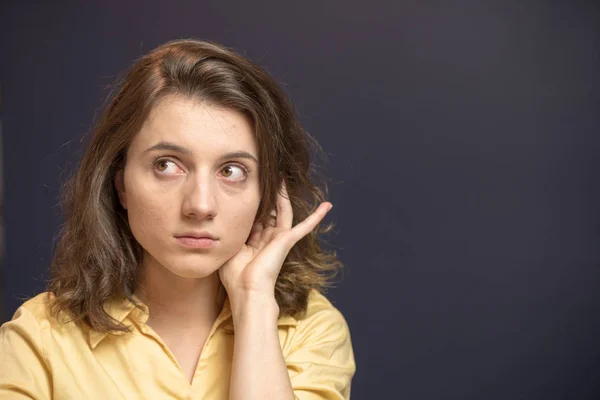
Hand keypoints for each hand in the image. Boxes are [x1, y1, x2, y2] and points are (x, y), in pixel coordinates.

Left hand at [218, 181, 331, 303]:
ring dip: (284, 195)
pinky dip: (316, 216)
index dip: (254, 204)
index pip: (255, 218)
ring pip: (283, 211)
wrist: (248, 290)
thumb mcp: (230, 249)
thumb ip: (233, 234)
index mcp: (254, 242)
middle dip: (269, 195)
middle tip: (269, 177)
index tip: (252, 188)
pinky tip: (327, 205)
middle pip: (270, 211)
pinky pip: (305, 225)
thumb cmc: (235, 277)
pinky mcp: (287, 240)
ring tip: (284, 178)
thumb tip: (224, 220)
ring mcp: (280, 239)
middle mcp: (268, 239)